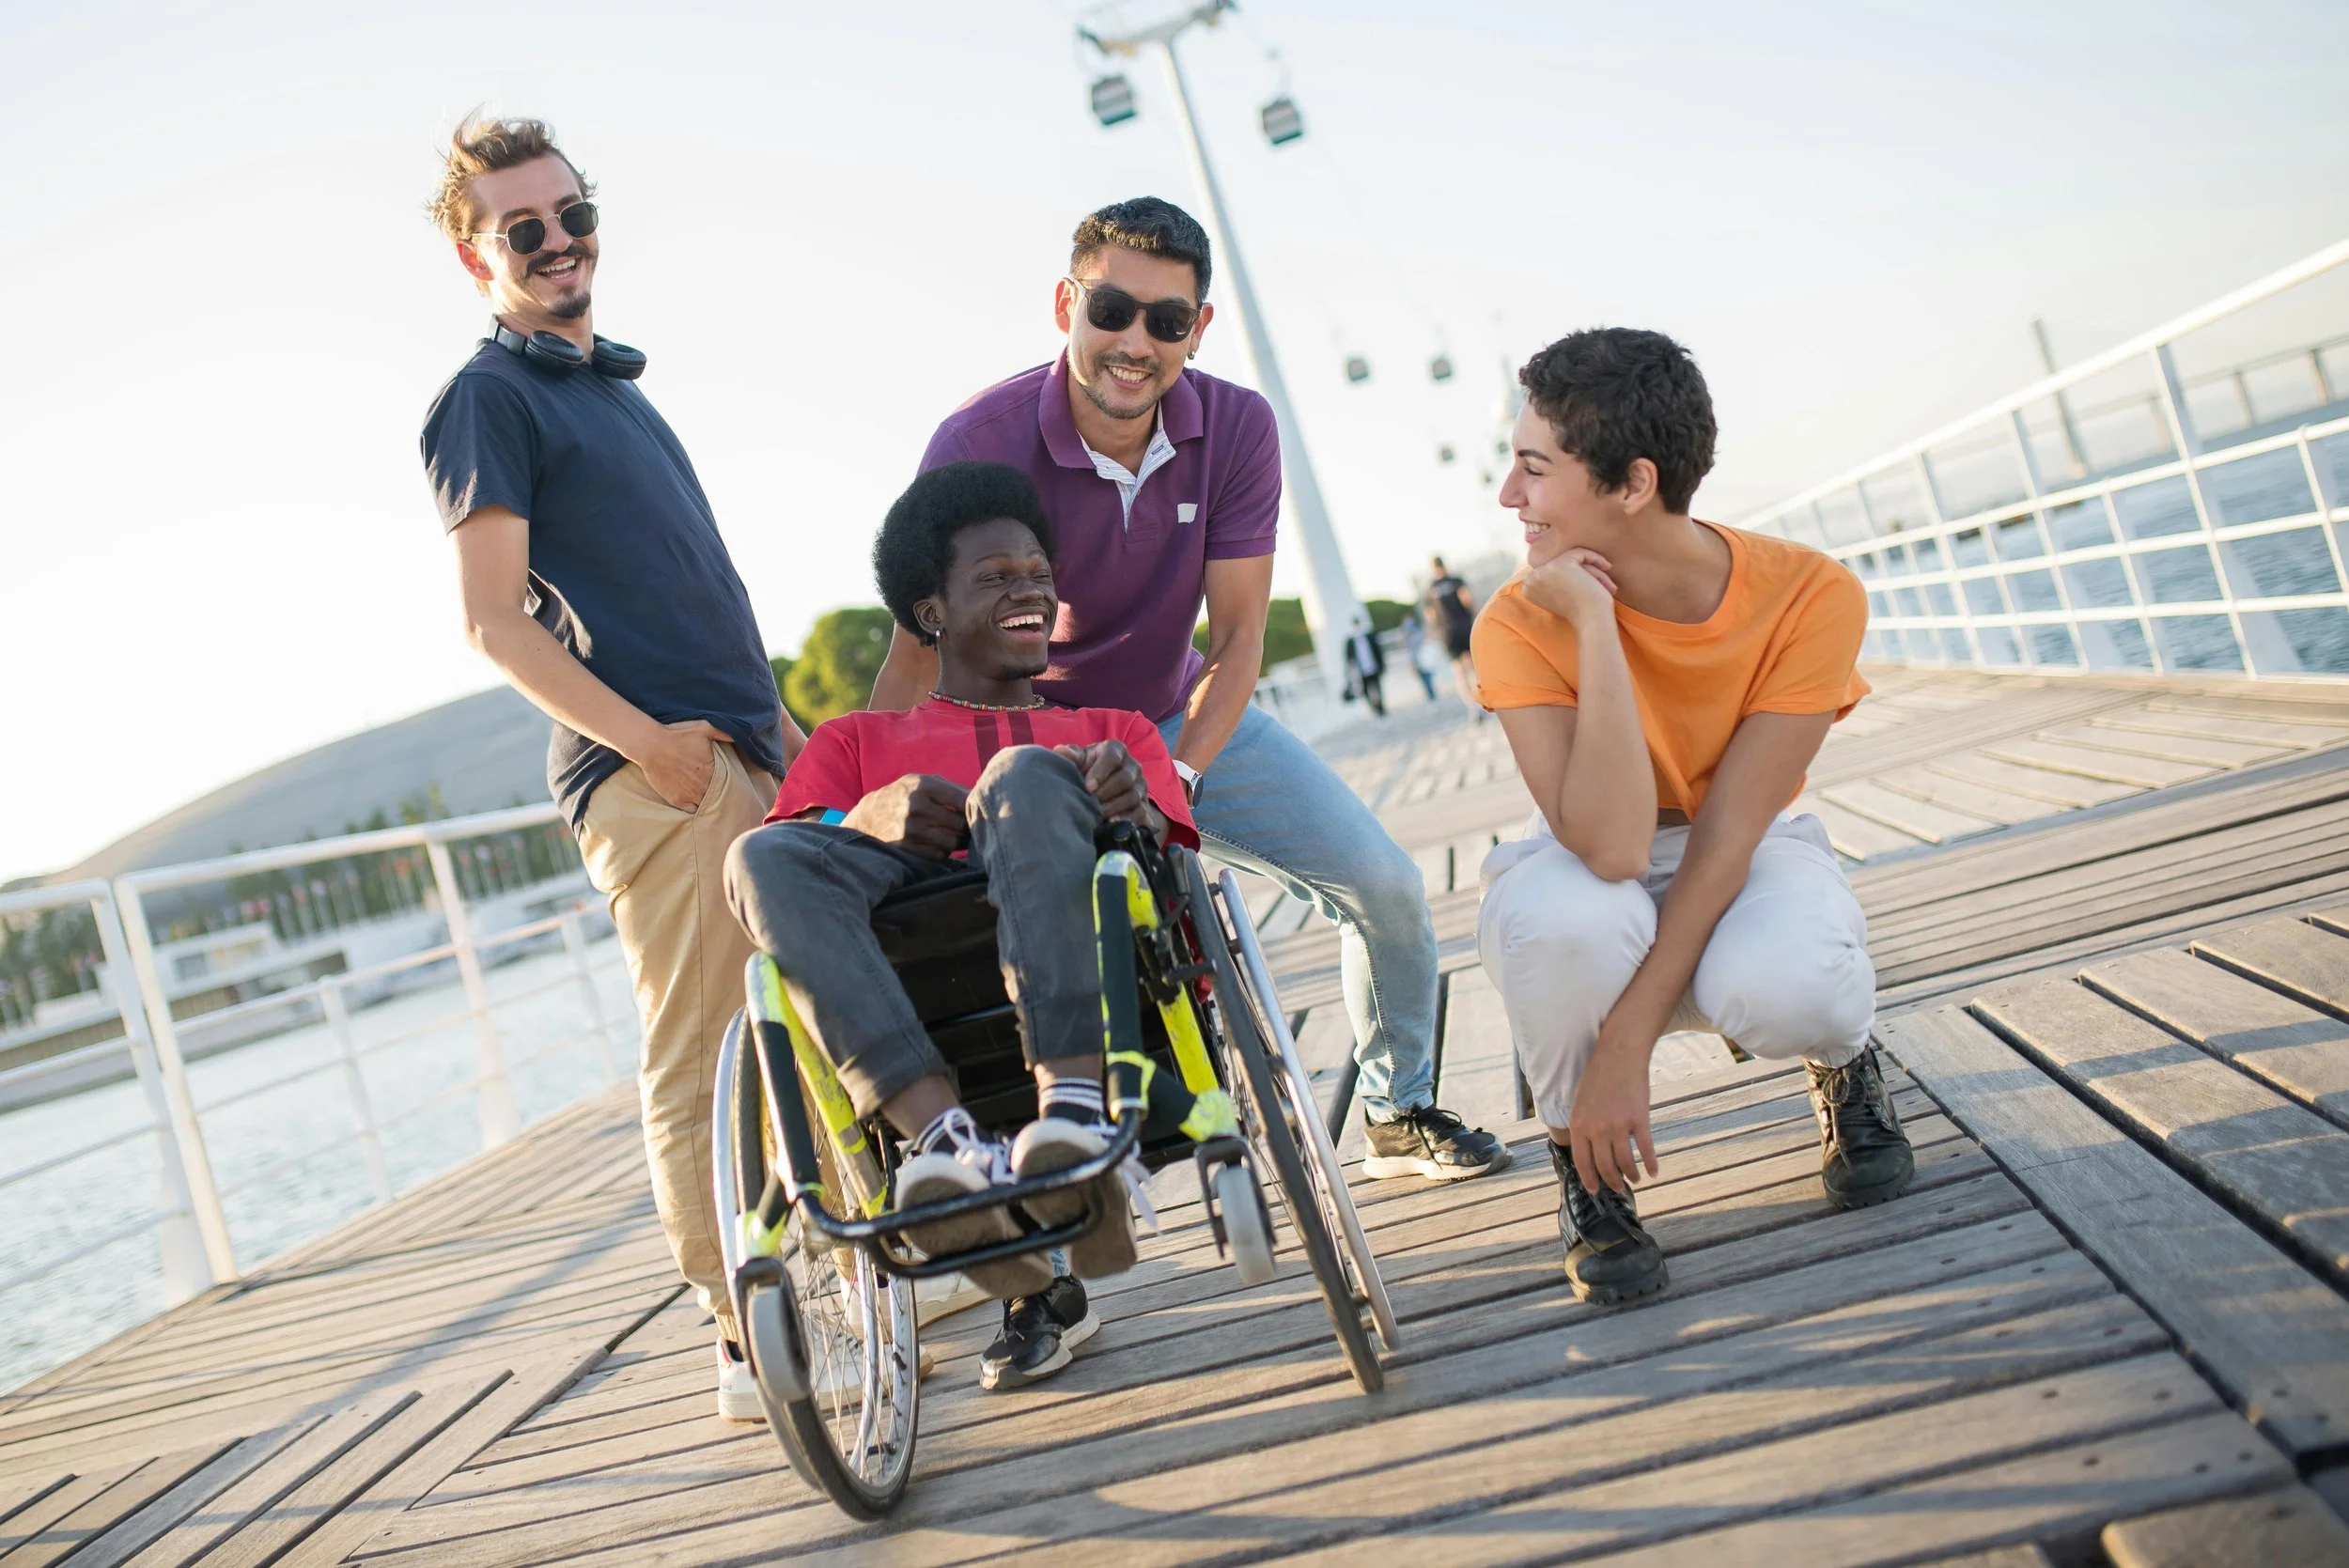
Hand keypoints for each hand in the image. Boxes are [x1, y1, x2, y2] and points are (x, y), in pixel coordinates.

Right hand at [635, 719, 731, 811]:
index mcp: (714, 769)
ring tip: (706, 796)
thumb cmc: (676, 735)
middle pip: (718, 794)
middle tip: (716, 789)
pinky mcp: (677, 800)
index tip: (725, 779)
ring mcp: (691, 795)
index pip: (728, 782)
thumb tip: (738, 736)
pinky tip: (694, 802)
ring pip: (706, 804)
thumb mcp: (703, 728)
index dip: (727, 781)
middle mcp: (705, 785)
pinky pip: (691, 811)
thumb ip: (723, 733)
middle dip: (719, 792)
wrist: (651, 745)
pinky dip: (694, 808)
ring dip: (707, 801)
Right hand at [841, 774, 969, 858]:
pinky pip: (939, 855)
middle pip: (961, 824)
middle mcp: (917, 807)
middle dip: (970, 827)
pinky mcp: (907, 848)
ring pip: (953, 843)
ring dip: (960, 842)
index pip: (964, 799)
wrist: (868, 816)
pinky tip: (942, 844)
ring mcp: (912, 830)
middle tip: (973, 827)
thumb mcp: (921, 781)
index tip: (980, 811)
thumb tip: (982, 798)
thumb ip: (951, 788)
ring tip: (959, 836)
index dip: (976, 807)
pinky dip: (945, 852)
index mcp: (924, 786)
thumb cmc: (903, 795)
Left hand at [1055, 741, 1148, 824]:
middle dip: (1106, 791)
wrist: (1096, 792)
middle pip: (1125, 777)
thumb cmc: (1085, 772)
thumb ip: (1069, 757)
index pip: (1113, 755)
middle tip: (1091, 802)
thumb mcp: (1076, 762)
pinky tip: (1111, 823)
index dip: (1101, 771)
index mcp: (1115, 750)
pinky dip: (1126, 818)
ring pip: (1133, 795)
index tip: (1088, 786)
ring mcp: (1140, 785)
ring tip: (1097, 814)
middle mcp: (1132, 765)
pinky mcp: (1143, 804)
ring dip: (1113, 806)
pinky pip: (1140, 811)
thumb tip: (1061, 751)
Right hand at [1522, 547, 1619, 630]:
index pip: (1552, 572)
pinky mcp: (1561, 564)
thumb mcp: (1560, 595)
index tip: (1591, 586)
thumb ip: (1555, 579)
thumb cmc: (1581, 613)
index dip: (1574, 577)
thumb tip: (1566, 559)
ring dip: (1593, 572)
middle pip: (1562, 564)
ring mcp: (1545, 570)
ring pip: (1573, 560)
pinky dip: (1596, 559)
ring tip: (1609, 585)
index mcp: (1528, 588)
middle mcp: (1532, 579)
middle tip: (1605, 586)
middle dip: (1586, 574)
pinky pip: (1581, 553)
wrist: (1590, 620)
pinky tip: (1607, 567)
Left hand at [1568, 1030, 1659, 1195]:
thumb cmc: (1598, 1076)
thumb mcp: (1580, 1102)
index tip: (1596, 1190)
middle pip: (1605, 1166)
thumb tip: (1589, 1149)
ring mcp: (1619, 1125)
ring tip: (1635, 1180)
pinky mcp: (1639, 1120)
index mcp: (1579, 1125)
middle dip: (1612, 1182)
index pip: (1582, 1162)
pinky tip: (1653, 1172)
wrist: (1618, 1055)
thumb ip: (1583, 1126)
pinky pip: (1646, 1149)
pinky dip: (1650, 1164)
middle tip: (1618, 1189)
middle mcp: (1597, 1129)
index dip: (1590, 1179)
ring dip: (1631, 1175)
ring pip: (1625, 1162)